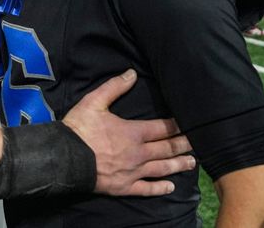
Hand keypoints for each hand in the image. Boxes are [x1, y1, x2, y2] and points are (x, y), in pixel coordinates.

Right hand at [62, 69, 194, 196]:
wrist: (65, 158)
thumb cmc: (80, 129)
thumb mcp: (94, 102)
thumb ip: (114, 87)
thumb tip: (131, 73)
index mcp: (133, 132)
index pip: (162, 128)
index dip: (177, 125)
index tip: (189, 124)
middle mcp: (139, 153)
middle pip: (167, 148)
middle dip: (183, 145)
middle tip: (198, 143)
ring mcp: (133, 172)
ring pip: (161, 168)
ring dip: (178, 165)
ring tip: (191, 163)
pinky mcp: (124, 187)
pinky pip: (146, 189)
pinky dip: (160, 188)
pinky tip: (170, 187)